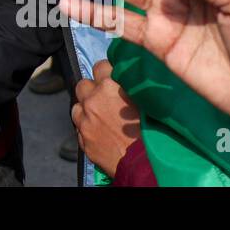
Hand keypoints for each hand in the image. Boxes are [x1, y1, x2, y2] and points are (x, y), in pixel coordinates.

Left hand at [71, 60, 140, 176]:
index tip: (112, 78)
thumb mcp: (147, 101)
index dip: (107, 72)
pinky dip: (86, 127)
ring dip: (86, 109)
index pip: (100, 66)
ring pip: (77, 106)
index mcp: (110, 86)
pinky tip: (100, 132)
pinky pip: (79, 127)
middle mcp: (93, 100)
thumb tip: (129, 77)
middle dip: (92, 90)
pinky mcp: (83, 139)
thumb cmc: (153, 132)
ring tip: (101, 117)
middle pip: (83, 85)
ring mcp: (85, 120)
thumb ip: (132, 86)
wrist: (146, 164)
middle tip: (105, 99)